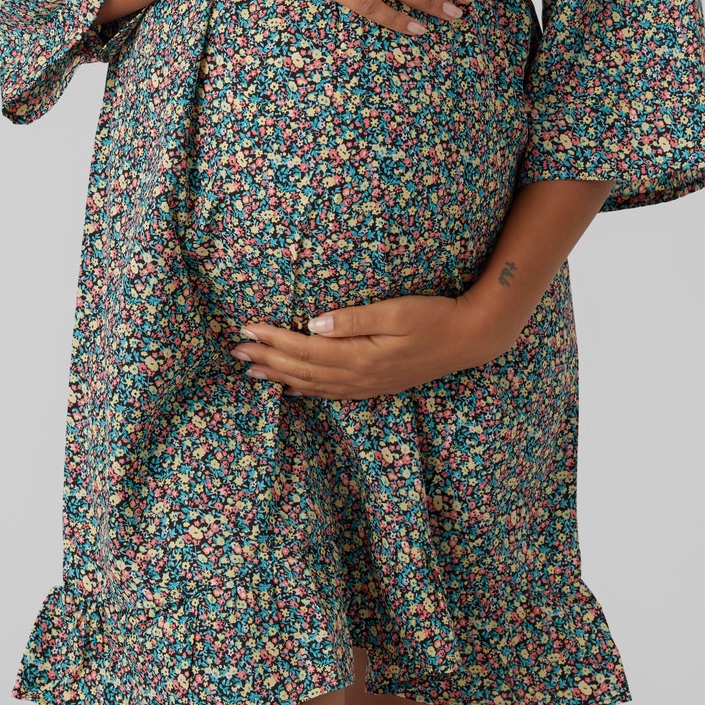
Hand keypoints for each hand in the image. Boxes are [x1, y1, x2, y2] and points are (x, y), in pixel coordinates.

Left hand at [228, 293, 503, 398]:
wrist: (469, 339)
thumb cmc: (433, 317)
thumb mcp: (396, 311)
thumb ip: (353, 319)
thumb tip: (313, 323)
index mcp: (360, 356)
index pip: (305, 349)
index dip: (274, 340)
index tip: (247, 330)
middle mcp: (359, 376)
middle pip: (302, 370)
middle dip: (267, 360)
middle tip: (235, 352)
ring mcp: (367, 384)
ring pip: (312, 384)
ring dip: (279, 376)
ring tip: (251, 372)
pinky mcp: (375, 385)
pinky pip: (331, 393)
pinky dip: (306, 390)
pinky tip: (291, 387)